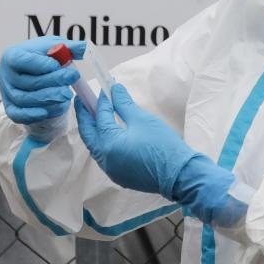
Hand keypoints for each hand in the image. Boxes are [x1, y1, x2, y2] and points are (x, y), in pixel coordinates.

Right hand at [0, 37, 85, 124]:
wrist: (33, 75)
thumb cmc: (42, 59)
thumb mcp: (53, 48)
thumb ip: (67, 48)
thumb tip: (85, 47)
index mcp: (13, 55)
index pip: (22, 60)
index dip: (40, 64)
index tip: (57, 64)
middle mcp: (6, 74)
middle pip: (27, 82)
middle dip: (52, 81)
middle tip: (71, 78)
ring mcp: (7, 93)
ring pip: (25, 99)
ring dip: (47, 98)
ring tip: (67, 94)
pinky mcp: (11, 108)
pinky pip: (19, 115)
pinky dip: (33, 114)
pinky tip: (48, 110)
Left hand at [75, 83, 200, 198]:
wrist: (180, 175)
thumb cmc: (162, 145)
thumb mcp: (142, 119)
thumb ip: (123, 103)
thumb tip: (114, 89)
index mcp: (108, 144)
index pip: (100, 117)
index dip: (101, 100)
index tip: (104, 88)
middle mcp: (104, 160)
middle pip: (88, 134)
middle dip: (85, 116)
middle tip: (83, 100)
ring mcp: (111, 170)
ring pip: (95, 147)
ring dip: (93, 130)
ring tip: (96, 115)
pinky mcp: (119, 176)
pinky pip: (105, 157)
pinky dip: (103, 143)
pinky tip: (109, 134)